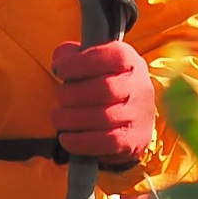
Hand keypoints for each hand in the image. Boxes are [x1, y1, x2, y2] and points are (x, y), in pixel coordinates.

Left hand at [50, 39, 154, 160]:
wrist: (134, 117)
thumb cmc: (107, 85)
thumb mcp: (95, 64)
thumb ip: (75, 56)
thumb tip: (60, 58)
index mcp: (131, 62)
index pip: (113, 56)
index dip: (81, 62)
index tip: (58, 68)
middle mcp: (140, 87)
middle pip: (106, 88)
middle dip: (74, 93)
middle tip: (59, 96)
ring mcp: (139, 115)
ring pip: (104, 117)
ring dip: (72, 119)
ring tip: (58, 117)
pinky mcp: (134, 140)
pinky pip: (106, 142)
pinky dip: (81, 141)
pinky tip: (66, 138)